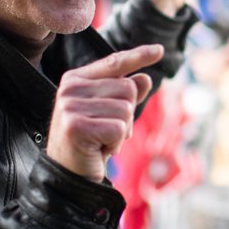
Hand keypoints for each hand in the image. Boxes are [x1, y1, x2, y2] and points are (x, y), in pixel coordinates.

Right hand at [46, 44, 163, 181]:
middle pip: (128, 88)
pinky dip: (116, 143)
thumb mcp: (110, 115)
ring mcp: (71, 107)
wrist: (68, 177)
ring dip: (121, 132)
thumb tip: (145, 78)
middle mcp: (70, 89)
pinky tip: (98, 150)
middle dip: (126, 115)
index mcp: (75, 79)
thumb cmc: (90, 144)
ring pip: (126, 109)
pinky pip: (119, 128)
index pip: (114, 63)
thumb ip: (125, 96)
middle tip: (105, 133)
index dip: (138, 56)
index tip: (160, 50)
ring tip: (101, 142)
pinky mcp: (76, 126)